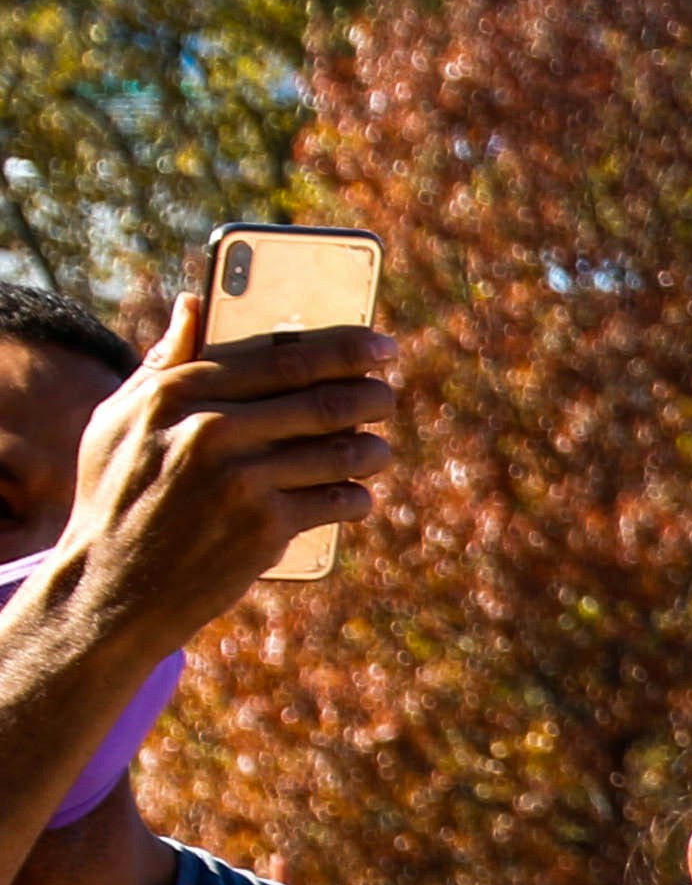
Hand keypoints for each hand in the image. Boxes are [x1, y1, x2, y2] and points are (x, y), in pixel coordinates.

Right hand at [29, 291, 400, 657]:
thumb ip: (164, 362)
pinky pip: (340, 499)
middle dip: (371, 394)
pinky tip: (356, 493)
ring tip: (376, 450)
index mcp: (178, 391)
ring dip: (373, 449)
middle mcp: (213, 429)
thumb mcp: (120, 418)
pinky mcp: (266, 526)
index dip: (344, 348)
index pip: (282, 357)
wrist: (112, 583)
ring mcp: (242, 479)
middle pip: (324, 400)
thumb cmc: (118, 492)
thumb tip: (195, 302)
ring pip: (343, 451)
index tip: (380, 345)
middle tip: (386, 394)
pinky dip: (357, 495)